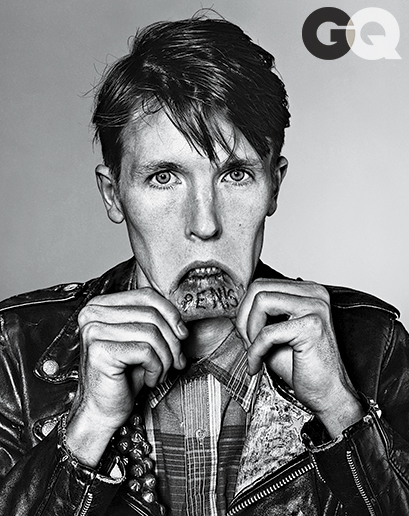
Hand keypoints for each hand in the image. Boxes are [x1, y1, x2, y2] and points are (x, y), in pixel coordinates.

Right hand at [66, 288, 187, 465]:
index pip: (146, 295)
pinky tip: (149, 379)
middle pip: (151, 314)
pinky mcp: (99, 351)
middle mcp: (92, 314)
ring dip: (165, 357)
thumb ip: (155, 320)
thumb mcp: (141, 340)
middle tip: (176, 361)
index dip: (171, 313)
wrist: (103, 410)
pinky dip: (156, 368)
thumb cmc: (124, 375)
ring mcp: (93, 331)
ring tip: (161, 372)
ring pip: (151, 332)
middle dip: (172, 340)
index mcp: (101, 305)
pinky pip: (145, 351)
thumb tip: (182, 317)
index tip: (182, 334)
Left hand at [236, 279, 363, 436]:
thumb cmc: (301, 366)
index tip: (245, 334)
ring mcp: (315, 307)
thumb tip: (236, 307)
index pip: (262, 284)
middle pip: (259, 288)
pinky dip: (255, 351)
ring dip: (249, 330)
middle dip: (244, 317)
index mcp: (307, 291)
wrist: (327, 394)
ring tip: (254, 351)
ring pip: (261, 301)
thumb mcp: (274, 333)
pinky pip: (267, 333)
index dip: (245, 310)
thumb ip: (259, 315)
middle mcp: (314, 293)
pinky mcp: (311, 326)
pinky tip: (257, 365)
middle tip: (246, 342)